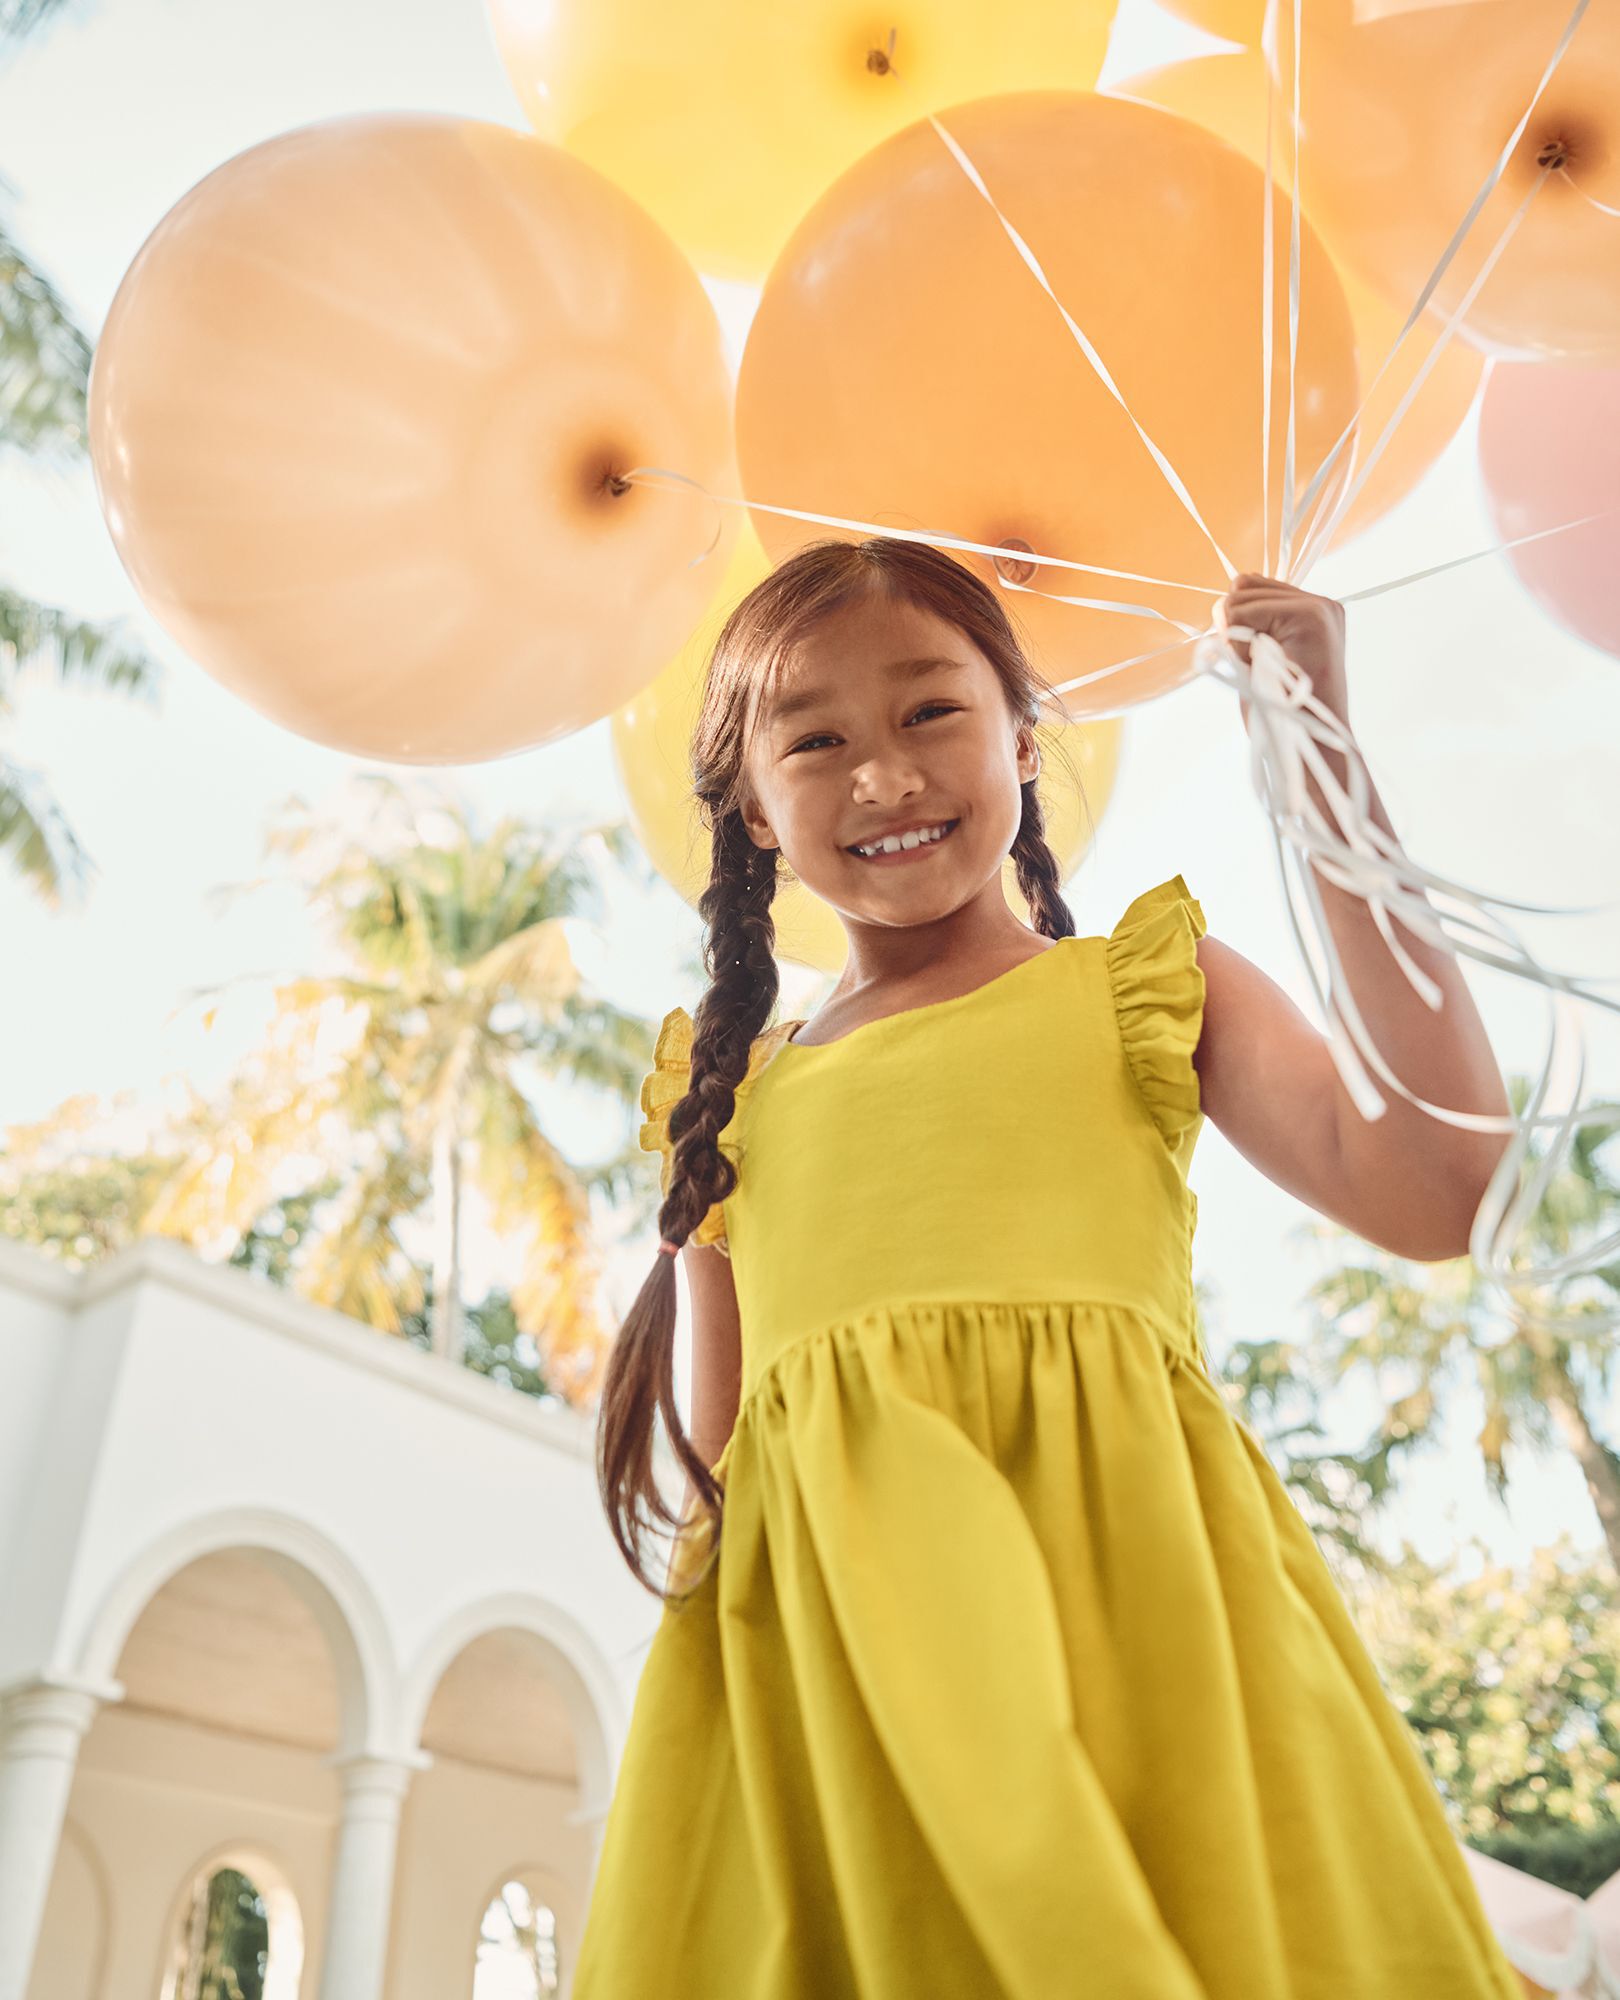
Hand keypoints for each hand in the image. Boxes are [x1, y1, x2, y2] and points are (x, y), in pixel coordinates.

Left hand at [1213, 572, 1347, 734]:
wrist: (1309, 746)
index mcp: (1311, 612)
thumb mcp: (1257, 662)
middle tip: (1263, 667)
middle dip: (1236, 628)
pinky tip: (1265, 667)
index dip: (1238, 623)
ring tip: (1267, 669)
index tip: (1260, 659)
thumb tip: (1222, 601)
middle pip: (1242, 585)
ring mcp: (1317, 606)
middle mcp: (1320, 603)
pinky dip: (1241, 644)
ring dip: (1239, 639)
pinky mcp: (1310, 615)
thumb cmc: (1280, 714)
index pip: (1251, 586)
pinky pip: (1242, 613)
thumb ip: (1244, 628)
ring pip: (1238, 599)